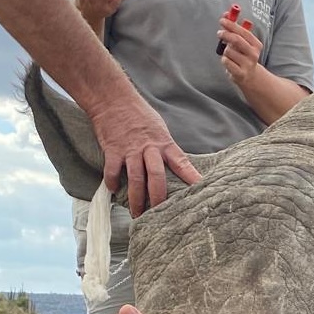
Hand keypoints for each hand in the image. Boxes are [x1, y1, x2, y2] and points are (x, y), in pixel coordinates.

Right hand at [86, 94, 200, 214]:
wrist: (114, 99)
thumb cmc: (140, 114)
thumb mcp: (160, 130)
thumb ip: (166, 149)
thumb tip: (177, 166)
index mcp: (164, 144)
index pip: (182, 163)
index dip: (192, 178)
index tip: (201, 190)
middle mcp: (149, 148)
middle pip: (156, 176)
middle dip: (159, 197)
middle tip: (160, 214)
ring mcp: (130, 150)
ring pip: (135, 179)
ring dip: (136, 199)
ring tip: (137, 214)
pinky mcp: (113, 150)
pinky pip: (112, 171)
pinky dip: (113, 182)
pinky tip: (114, 192)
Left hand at [217, 15, 262, 86]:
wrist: (251, 77)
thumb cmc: (243, 55)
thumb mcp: (243, 42)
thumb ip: (235, 29)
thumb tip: (226, 14)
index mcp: (256, 45)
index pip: (244, 32)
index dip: (232, 25)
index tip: (222, 20)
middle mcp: (254, 54)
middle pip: (236, 40)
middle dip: (225, 34)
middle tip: (219, 33)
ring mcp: (247, 65)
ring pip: (228, 51)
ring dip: (225, 51)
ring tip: (229, 54)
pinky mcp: (240, 74)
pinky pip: (226, 61)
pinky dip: (224, 60)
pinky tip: (229, 63)